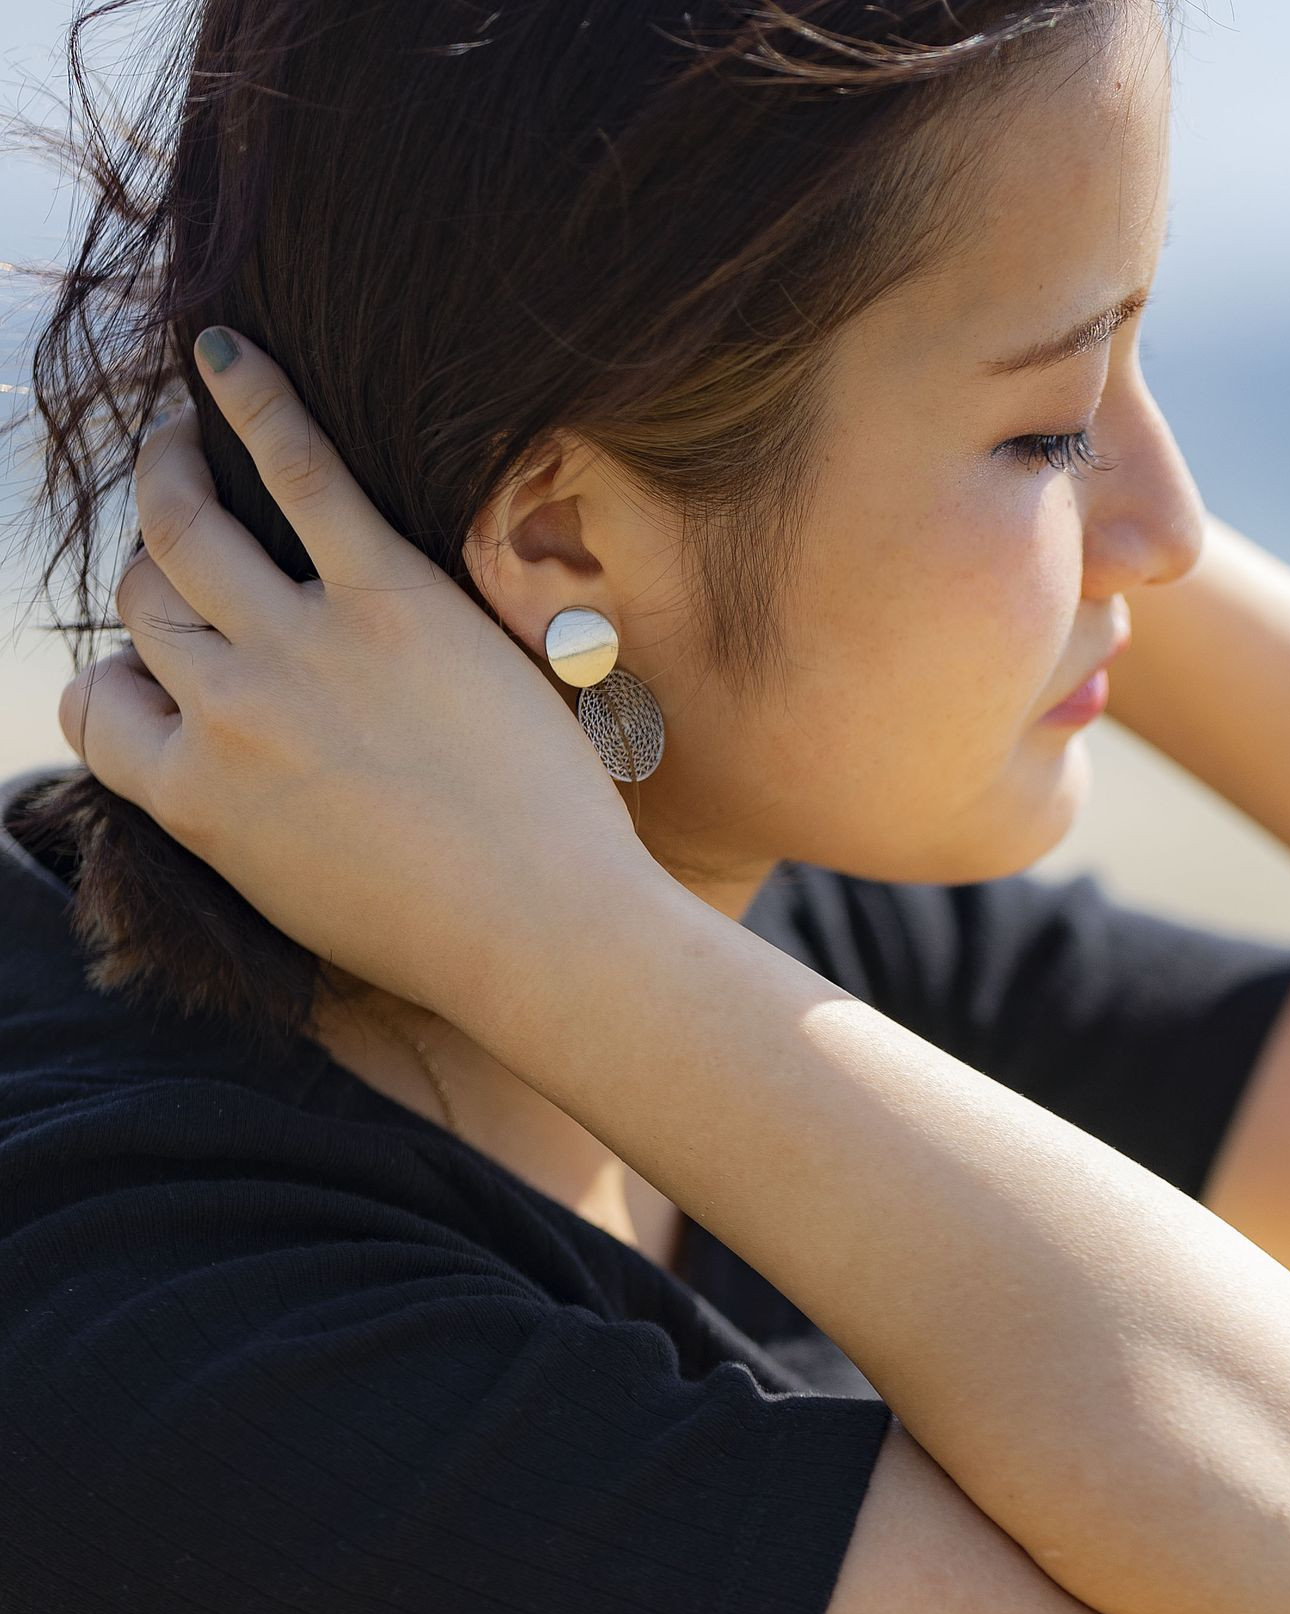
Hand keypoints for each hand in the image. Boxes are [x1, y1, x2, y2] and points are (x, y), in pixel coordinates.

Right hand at [64, 332, 665, 1032]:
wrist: (545, 938)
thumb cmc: (443, 939)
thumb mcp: (294, 895)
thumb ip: (239, 820)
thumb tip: (226, 772)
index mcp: (193, 802)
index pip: (97, 710)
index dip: (118, 682)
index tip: (153, 670)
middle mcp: (226, 714)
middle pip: (146, 604)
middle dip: (153, 567)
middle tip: (174, 517)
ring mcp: (300, 648)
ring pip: (184, 528)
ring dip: (170, 469)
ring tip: (180, 435)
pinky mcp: (389, 599)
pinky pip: (301, 470)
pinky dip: (254, 398)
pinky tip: (227, 351)